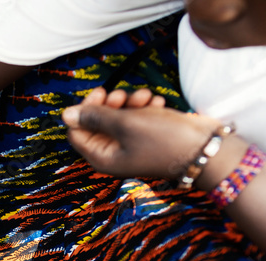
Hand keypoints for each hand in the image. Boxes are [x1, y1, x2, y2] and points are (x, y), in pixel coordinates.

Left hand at [62, 87, 220, 178]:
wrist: (205, 149)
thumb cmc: (164, 140)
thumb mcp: (125, 124)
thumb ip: (95, 117)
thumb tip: (66, 114)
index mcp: (101, 156)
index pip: (76, 131)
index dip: (84, 110)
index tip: (101, 93)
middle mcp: (112, 153)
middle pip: (96, 122)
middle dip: (109, 104)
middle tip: (123, 95)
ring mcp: (130, 145)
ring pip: (118, 117)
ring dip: (130, 103)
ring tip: (146, 98)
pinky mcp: (147, 137)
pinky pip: (137, 118)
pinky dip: (145, 108)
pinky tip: (158, 104)